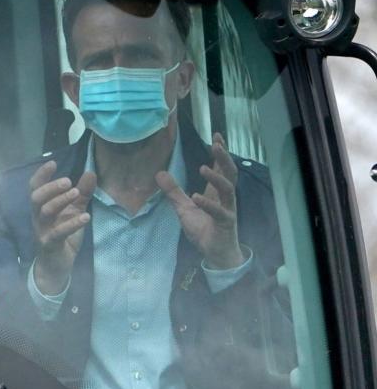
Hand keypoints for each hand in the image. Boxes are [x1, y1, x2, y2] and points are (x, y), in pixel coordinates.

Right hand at [30, 162, 96, 294]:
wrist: (56, 267)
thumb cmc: (62, 237)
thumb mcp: (74, 212)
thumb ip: (82, 194)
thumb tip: (90, 172)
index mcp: (41, 208)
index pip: (35, 188)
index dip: (41, 175)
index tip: (53, 163)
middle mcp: (38, 218)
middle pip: (36, 198)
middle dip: (50, 187)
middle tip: (68, 181)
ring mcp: (42, 231)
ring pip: (45, 212)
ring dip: (60, 201)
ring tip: (76, 193)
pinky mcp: (50, 244)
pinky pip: (58, 232)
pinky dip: (72, 224)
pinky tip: (86, 217)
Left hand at [156, 132, 243, 269]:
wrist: (216, 253)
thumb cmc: (203, 229)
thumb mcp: (184, 208)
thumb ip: (173, 192)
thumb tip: (159, 173)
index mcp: (215, 192)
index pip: (221, 168)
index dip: (220, 152)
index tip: (217, 135)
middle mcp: (225, 198)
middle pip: (229, 173)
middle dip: (224, 158)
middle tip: (217, 144)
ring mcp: (227, 209)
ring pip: (228, 189)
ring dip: (216, 177)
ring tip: (203, 167)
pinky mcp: (225, 223)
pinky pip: (219, 212)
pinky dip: (208, 204)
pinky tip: (196, 197)